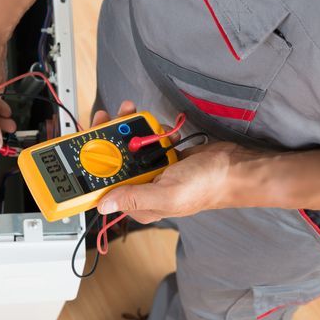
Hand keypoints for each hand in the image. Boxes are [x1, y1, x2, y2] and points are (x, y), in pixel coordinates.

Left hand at [93, 101, 247, 222]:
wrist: (235, 167)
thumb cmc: (207, 186)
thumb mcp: (166, 195)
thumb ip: (134, 198)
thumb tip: (103, 205)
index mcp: (138, 204)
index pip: (104, 186)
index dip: (91, 166)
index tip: (85, 143)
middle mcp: (142, 188)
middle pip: (113, 162)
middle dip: (108, 138)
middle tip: (108, 118)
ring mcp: (151, 170)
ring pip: (128, 147)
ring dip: (129, 129)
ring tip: (131, 114)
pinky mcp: (161, 156)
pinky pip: (146, 140)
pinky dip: (149, 130)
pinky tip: (158, 128)